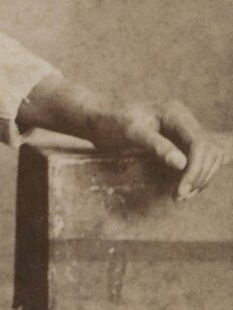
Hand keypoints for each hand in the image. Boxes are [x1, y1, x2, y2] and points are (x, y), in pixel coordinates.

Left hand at [85, 99, 231, 200]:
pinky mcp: (179, 141)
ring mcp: (183, 130)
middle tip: (179, 196)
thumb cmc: (111, 122)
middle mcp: (183, 119)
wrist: (98, 119)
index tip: (181, 191)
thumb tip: (181, 163)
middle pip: (209, 151)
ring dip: (201, 177)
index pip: (199, 143)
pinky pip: (200, 158)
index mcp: (174, 113)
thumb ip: (156, 146)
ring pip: (210, 155)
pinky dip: (197, 174)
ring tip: (181, 195)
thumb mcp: (130, 133)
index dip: (195, 169)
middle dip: (199, 175)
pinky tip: (185, 187)